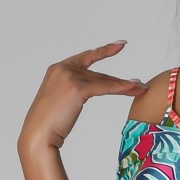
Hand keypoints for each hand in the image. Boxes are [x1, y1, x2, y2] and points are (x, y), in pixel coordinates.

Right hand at [17, 39, 148, 154]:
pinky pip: (104, 87)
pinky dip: (120, 88)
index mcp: (57, 69)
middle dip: (119, 80)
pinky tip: (133, 88)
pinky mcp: (77, 88)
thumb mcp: (59, 102)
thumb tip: (83, 94)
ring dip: (124, 86)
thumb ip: (71, 92)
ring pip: (103, 80)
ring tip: (141, 88)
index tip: (120, 45)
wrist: (38, 134)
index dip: (104, 51)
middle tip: (138, 83)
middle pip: (98, 73)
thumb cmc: (47, 125)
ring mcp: (69, 76)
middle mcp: (63, 68)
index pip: (85, 58)